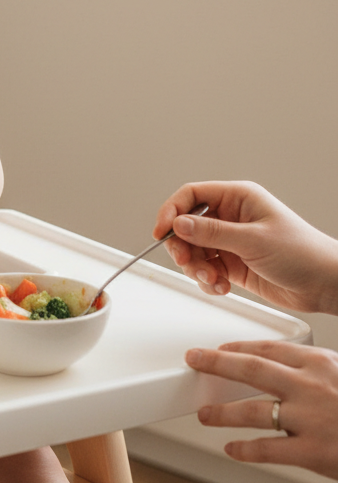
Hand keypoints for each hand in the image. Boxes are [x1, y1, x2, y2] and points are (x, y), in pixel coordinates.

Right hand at [152, 181, 337, 313]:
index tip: (161, 232)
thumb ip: (212, 232)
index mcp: (238, 199)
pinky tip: (222, 286)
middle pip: (186, 226)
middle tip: (189, 263)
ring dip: (197, 268)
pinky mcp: (232, 264)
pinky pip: (205, 269)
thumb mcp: (253, 240)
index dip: (171, 212)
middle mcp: (231, 217)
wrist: (326, 285)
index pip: (191, 196)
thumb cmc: (304, 253)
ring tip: (214, 279)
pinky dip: (208, 280)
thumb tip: (179, 223)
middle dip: (184, 248)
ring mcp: (231, 241)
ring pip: (194, 251)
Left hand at [186, 341, 337, 479]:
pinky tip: (231, 449)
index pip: (270, 349)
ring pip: (252, 410)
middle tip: (194, 360)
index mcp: (323, 364)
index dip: (239, 348)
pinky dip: (244, 450)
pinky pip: (267, 450)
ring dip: (221, 412)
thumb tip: (287, 369)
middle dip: (216, 363)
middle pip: (251, 369)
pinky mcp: (314, 452)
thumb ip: (320, 373)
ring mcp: (312, 419)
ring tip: (204, 413)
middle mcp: (313, 387)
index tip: (220, 349)